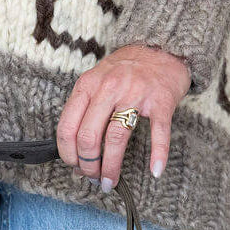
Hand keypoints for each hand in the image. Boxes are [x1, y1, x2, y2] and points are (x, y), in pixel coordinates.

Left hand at [56, 44, 190, 190]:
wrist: (162, 47)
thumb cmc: (126, 71)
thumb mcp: (96, 82)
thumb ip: (84, 114)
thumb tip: (76, 157)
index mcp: (88, 85)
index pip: (67, 128)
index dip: (68, 155)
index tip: (75, 167)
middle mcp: (108, 88)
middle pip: (88, 137)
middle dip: (88, 165)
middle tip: (93, 178)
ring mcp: (135, 93)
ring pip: (116, 138)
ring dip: (111, 167)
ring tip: (110, 182)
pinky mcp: (161, 101)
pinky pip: (158, 132)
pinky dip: (158, 154)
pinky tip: (155, 171)